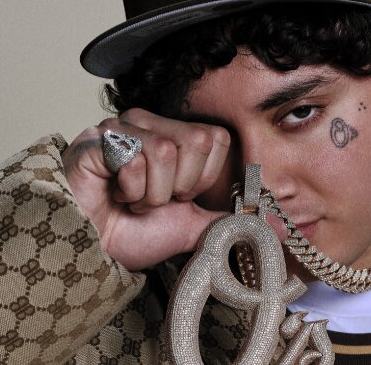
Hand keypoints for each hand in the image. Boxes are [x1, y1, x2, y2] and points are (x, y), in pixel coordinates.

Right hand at [62, 108, 232, 270]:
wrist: (91, 250)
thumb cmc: (132, 232)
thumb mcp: (191, 225)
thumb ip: (231, 219)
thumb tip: (279, 225)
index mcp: (173, 134)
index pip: (216, 138)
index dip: (201, 178)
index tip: (178, 197)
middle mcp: (148, 122)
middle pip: (195, 141)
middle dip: (178, 186)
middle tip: (153, 200)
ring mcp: (120, 127)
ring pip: (164, 152)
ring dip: (150, 193)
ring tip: (131, 200)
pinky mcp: (96, 140)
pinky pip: (133, 161)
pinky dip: (128, 190)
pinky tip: (113, 194)